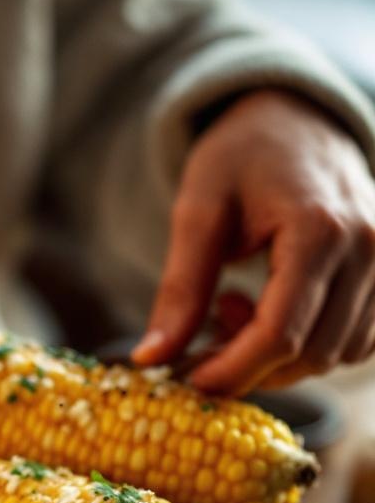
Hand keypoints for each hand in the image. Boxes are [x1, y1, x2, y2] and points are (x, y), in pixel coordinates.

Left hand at [132, 88, 374, 394]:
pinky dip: (307, 345)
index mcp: (319, 229)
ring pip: (335, 355)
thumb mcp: (198, 212)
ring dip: (276, 356)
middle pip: (311, 354)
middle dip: (249, 366)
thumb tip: (150, 359)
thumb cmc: (241, 157)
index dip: (232, 370)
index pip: (281, 334)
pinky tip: (270, 309)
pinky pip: (354, 342)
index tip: (189, 381)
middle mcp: (368, 249)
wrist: (295, 121)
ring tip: (232, 308)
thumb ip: (180, 290)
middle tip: (202, 337)